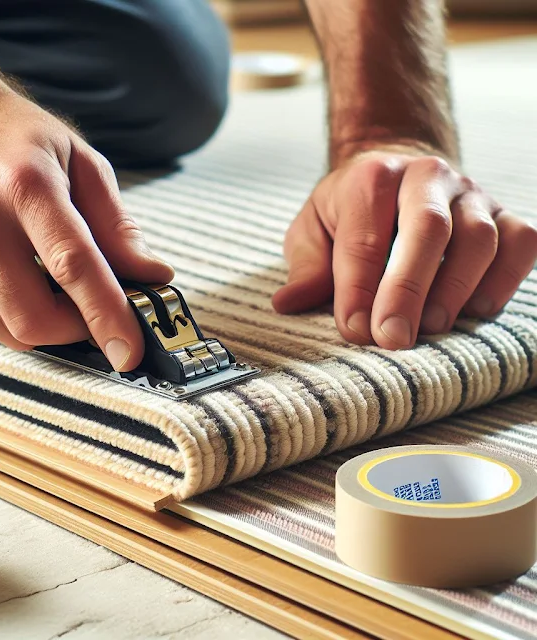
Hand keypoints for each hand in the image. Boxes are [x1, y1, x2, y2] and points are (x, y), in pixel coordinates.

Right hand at [0, 92, 172, 369]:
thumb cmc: (23, 144)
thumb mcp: (86, 167)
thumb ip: (119, 227)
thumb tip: (153, 276)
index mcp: (26, 187)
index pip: (72, 266)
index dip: (106, 315)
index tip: (130, 351)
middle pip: (36, 318)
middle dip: (78, 327)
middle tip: (93, 302)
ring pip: (11, 332)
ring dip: (49, 323)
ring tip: (53, 282)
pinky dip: (16, 316)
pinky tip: (20, 278)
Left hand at [273, 148, 536, 348]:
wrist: (398, 172)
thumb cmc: (350, 211)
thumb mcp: (313, 229)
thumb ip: (306, 266)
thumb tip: (287, 303)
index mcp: (372, 177)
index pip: (365, 237)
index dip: (359, 288)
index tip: (354, 330)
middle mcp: (426, 177)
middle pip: (427, 229)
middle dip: (408, 289)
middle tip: (393, 339)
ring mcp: (470, 194)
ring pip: (479, 236)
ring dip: (456, 287)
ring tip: (432, 329)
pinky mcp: (503, 214)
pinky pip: (521, 242)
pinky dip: (505, 278)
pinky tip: (478, 310)